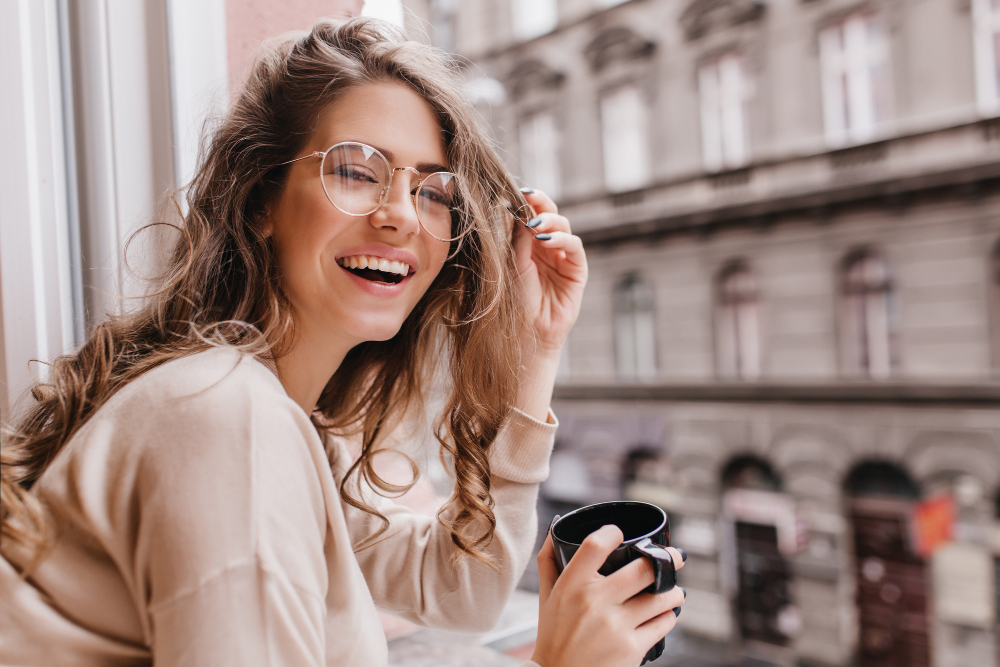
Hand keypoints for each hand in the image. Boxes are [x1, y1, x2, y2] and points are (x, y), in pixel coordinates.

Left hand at [513, 189, 587, 354]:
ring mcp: (563, 258)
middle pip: (550, 215)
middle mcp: (546, 247)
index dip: (528, 201)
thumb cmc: (514, 301)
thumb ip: (518, 238)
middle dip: (542, 203)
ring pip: (564, 226)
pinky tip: (548, 240)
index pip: (531, 214)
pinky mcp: (577, 271)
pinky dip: (563, 239)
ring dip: (551, 221)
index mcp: (527, 244)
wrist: (526, 333)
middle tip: (531, 197)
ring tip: (536, 225)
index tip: (518, 191)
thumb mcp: (512, 264)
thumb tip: (521, 209)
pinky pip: (575, 247)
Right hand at [531, 526, 686, 666]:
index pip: (595, 545)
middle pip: (642, 569)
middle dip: (667, 559)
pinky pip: (663, 623)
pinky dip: (668, 616)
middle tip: (675, 556)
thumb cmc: (554, 635)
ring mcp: (615, 626)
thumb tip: (556, 531)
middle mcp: (594, 602)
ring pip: (660, 597)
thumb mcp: (546, 597)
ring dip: (673, 591)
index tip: (621, 534)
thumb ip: (549, 561)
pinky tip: (665, 614)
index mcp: (571, 585)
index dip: (613, 532)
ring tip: (673, 590)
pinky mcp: (632, 648)